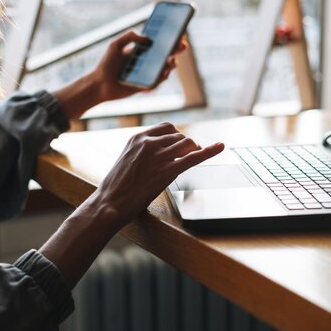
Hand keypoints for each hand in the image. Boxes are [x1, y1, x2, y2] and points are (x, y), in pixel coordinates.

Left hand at [91, 30, 187, 102]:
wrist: (99, 84)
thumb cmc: (106, 64)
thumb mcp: (115, 45)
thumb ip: (129, 36)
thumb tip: (148, 38)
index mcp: (142, 48)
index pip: (159, 40)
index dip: (170, 36)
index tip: (178, 30)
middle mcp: (148, 60)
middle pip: (167, 53)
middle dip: (176, 48)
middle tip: (182, 44)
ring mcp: (148, 72)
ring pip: (166, 67)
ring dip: (172, 63)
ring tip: (171, 59)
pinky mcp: (147, 85)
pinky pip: (158, 81)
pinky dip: (162, 76)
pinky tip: (164, 71)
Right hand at [92, 122, 224, 226]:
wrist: (109, 203)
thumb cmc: (116, 188)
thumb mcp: (126, 160)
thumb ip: (141, 153)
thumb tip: (157, 156)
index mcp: (137, 138)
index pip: (167, 127)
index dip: (177, 136)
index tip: (181, 145)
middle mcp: (149, 143)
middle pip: (179, 136)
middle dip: (187, 146)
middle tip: (189, 157)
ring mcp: (159, 156)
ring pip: (188, 143)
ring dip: (193, 151)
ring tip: (193, 159)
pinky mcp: (167, 171)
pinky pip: (194, 157)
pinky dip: (210, 151)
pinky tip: (221, 146)